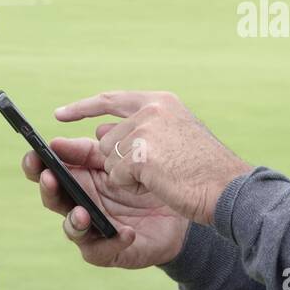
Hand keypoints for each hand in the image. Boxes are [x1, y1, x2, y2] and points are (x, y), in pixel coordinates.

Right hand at [21, 134, 189, 268]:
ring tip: (82, 214)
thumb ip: (91, 150)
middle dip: (48, 189)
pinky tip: (127, 232)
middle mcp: (78, 204)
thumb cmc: (143, 180)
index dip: (36, 164)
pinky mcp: (109, 251)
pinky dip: (113, 241)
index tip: (33, 153)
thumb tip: (59, 141)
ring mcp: (91, 230)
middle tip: (49, 178)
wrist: (176, 206)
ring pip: (71, 228)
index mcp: (77, 179)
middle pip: (53, 198)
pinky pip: (103, 249)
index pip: (48, 170)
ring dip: (74, 221)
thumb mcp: (119, 159)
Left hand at [54, 91, 253, 225]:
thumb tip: (99, 132)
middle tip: (156, 171)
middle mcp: (152, 109)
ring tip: (162, 176)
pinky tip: (159, 183)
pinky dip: (135, 185)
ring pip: (109, 159)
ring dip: (129, 176)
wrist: (230, 189)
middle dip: (120, 163)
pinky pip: (117, 175)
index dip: (84, 108)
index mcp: (161, 102)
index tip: (60, 115)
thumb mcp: (174, 140)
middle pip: (106, 140)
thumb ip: (140, 131)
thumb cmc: (205, 172)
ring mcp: (145, 129)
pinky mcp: (140, 153)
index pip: (112, 99)